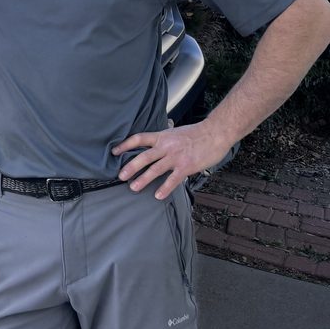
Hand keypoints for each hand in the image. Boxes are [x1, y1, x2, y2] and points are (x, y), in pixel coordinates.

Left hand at [112, 121, 232, 199]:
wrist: (215, 133)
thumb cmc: (196, 133)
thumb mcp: (174, 132)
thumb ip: (163, 140)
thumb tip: (153, 145)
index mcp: (162, 136)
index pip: (139, 139)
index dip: (125, 145)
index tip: (114, 152)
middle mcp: (166, 146)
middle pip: (144, 156)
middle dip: (130, 167)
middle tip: (120, 176)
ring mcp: (176, 157)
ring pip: (155, 169)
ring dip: (143, 179)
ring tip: (133, 188)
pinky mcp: (186, 166)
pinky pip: (173, 179)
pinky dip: (165, 188)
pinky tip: (158, 195)